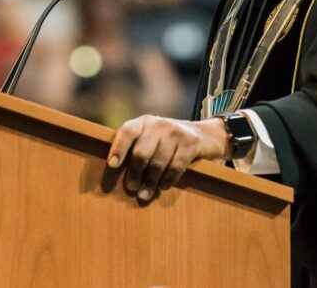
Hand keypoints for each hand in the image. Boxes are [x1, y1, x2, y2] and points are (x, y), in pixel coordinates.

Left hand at [106, 115, 229, 200]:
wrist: (204, 134)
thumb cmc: (168, 141)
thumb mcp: (151, 136)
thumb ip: (136, 146)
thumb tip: (115, 170)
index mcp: (144, 122)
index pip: (127, 132)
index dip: (118, 148)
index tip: (112, 165)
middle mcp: (158, 124)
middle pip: (141, 153)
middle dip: (135, 173)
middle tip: (132, 188)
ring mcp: (175, 132)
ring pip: (157, 163)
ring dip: (150, 182)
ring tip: (145, 194)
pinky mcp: (190, 143)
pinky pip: (175, 167)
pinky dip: (168, 180)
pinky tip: (163, 187)